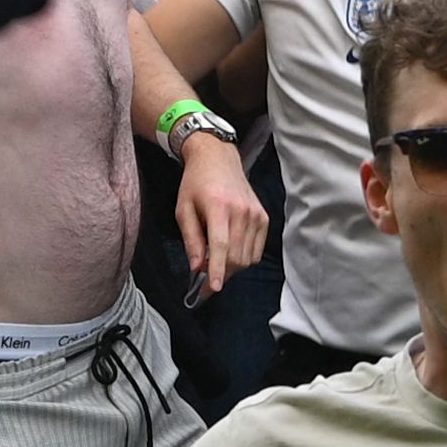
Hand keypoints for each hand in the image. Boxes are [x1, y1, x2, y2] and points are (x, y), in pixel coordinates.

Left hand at [176, 130, 269, 291]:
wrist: (218, 159)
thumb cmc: (195, 183)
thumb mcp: (183, 209)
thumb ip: (191, 239)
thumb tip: (196, 267)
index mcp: (219, 207)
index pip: (221, 245)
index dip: (217, 269)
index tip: (213, 287)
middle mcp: (241, 211)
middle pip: (235, 256)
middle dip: (221, 274)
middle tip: (205, 280)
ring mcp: (256, 214)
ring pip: (247, 257)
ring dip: (231, 268)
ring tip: (216, 261)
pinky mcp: (264, 217)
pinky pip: (257, 251)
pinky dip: (244, 258)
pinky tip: (230, 251)